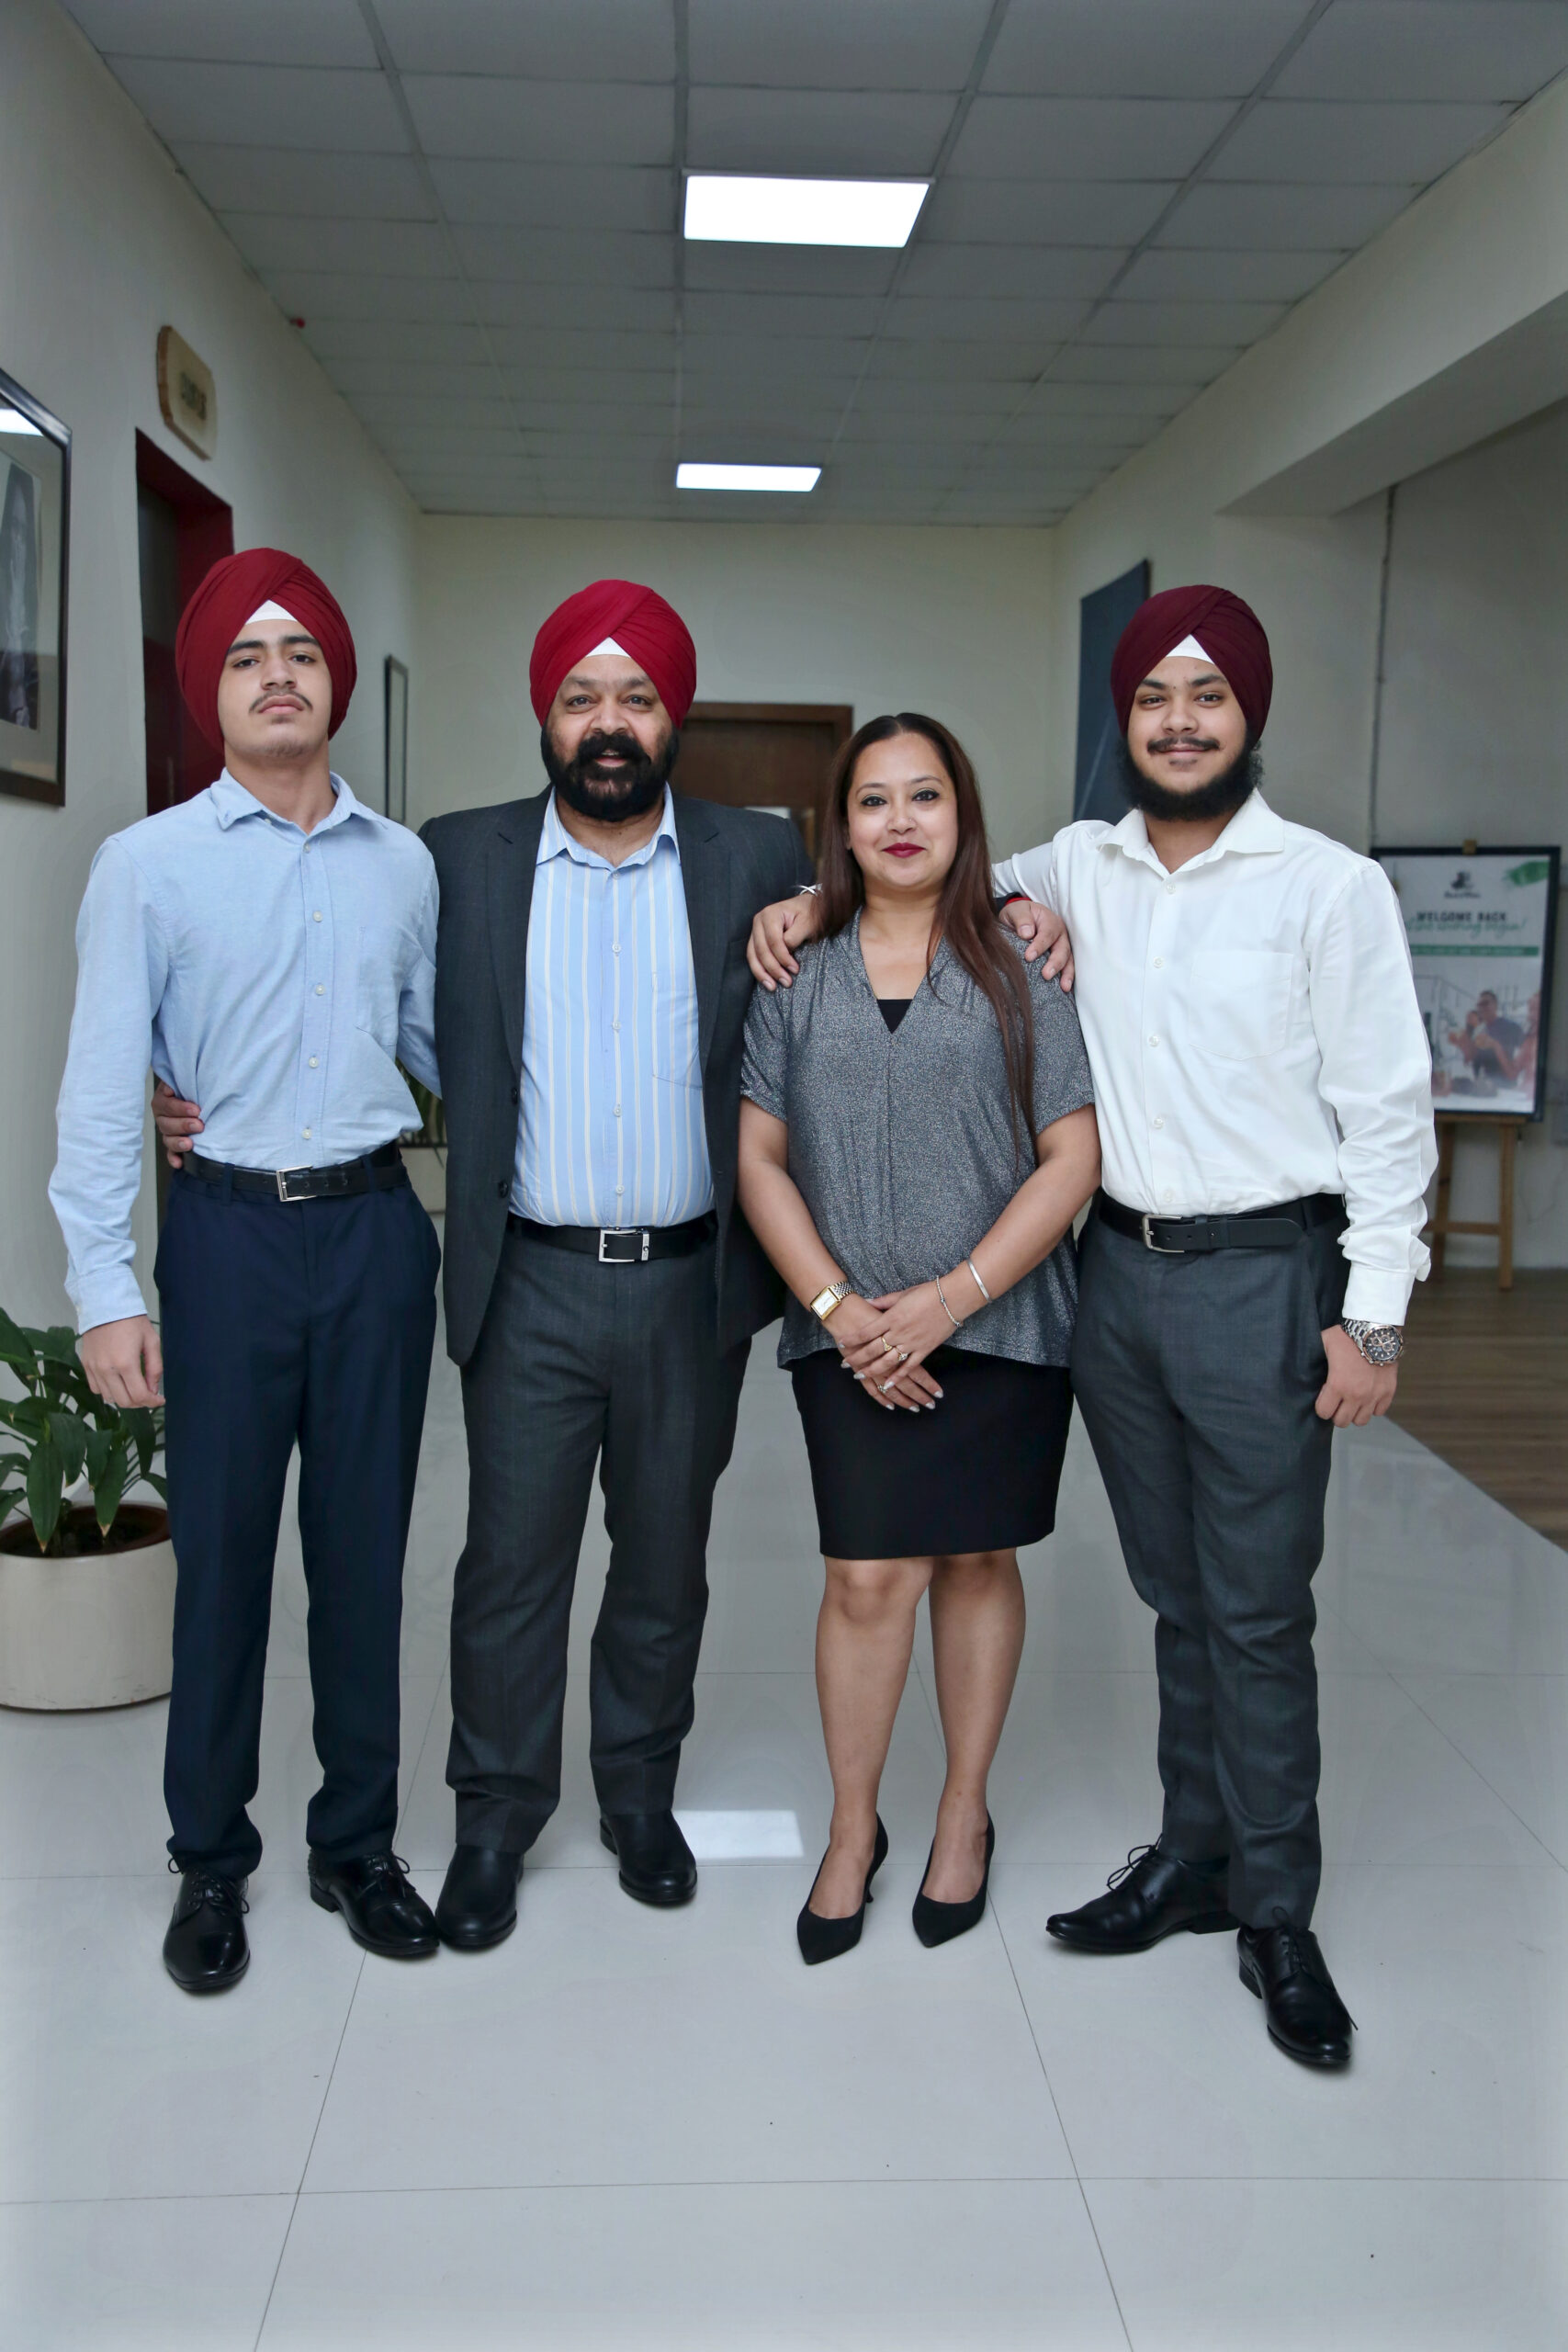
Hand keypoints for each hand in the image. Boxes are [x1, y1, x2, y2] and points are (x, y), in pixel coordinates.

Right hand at [80, 1314, 162, 1407]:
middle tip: (148, 1395)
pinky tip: (118, 1382)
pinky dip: (108, 1391)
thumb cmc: (131, 1321)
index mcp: (126, 1363)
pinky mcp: (86, 1365)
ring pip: (109, 1398)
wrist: (106, 1305)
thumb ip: (154, 1368)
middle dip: (140, 1403)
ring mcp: (94, 1368)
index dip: (152, 1402)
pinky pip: (96, 1389)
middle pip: (124, 1402)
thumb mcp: (151, 1341)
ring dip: (123, 1398)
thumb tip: (153, 1390)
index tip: (159, 1400)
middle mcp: (107, 1369)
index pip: (139, 1396)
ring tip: (133, 1388)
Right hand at [152, 1078, 202, 1166]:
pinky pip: (170, 1153)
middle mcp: (162, 1116)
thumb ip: (181, 1082)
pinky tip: (179, 1163)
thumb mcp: (187, 1080)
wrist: (198, 1095)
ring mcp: (167, 1131)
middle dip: (183, 1125)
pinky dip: (174, 1158)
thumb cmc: (192, 1087)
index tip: (196, 1109)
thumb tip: (171, 1089)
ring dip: (178, 1142)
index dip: (180, 1108)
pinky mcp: (173, 1143)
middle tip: (199, 1125)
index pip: (166, 1105)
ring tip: (190, 1144)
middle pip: (166, 1124)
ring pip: (167, 1139)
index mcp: (162, 1100)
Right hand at [747, 892, 823, 990]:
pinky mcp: (757, 939)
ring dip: (762, 973)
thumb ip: (795, 936)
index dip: (783, 957)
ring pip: (753, 955)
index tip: (795, 970)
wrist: (806, 907)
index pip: (774, 941)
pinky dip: (759, 970)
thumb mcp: (807, 922)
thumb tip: (786, 951)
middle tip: (787, 982)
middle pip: (761, 950)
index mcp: (770, 914)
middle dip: (773, 969)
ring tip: (772, 987)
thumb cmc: (808, 913)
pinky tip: (766, 981)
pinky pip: (753, 956)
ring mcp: (755, 930)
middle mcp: (759, 921)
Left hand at [827, 1292, 942, 1412]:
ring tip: (859, 1376)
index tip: (841, 1343)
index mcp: (891, 1317)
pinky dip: (898, 1377)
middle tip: (845, 1365)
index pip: (866, 1331)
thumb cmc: (927, 1293)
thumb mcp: (901, 1294)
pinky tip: (887, 1385)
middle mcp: (898, 1332)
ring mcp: (911, 1343)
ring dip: (872, 1370)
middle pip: (872, 1349)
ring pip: (887, 1361)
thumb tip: (867, 1302)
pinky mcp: (924, 1349)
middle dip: (857, 1358)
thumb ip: (883, 1301)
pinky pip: (909, 1367)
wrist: (952, 1298)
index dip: (852, 1339)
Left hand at [1000, 899, 1073, 990]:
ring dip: (1067, 974)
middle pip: (1062, 948)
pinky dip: (1067, 978)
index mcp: (1049, 920)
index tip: (1029, 957)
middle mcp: (1060, 933)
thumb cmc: (1018, 914)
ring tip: (1064, 987)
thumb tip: (1027, 933)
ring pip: (1068, 959)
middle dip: (1055, 962)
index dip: (1039, 945)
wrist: (1020, 917)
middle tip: (1046, 975)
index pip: (1047, 934)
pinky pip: (1067, 967)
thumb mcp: (1016, 910)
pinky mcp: (1061, 957)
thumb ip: (1021, 919)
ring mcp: (1062, 945)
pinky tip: (1065, 989)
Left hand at [1315, 1324, 1397, 1427]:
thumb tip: (1301, 1364)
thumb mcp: (1323, 1343)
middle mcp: (1356, 1395)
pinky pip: (1379, 1412)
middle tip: (1337, 1401)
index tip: (1325, 1396)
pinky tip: (1368, 1396)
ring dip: (1355, 1413)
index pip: (1324, 1413)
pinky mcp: (1388, 1392)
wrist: (1376, 1330)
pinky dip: (1373, 1407)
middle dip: (1336, 1413)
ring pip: (1361, 1421)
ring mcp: (1374, 1395)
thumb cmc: (1347, 1336)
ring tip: (1352, 1400)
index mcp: (1337, 1385)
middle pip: (1342, 1421)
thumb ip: (1314, 1358)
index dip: (1322, 1405)